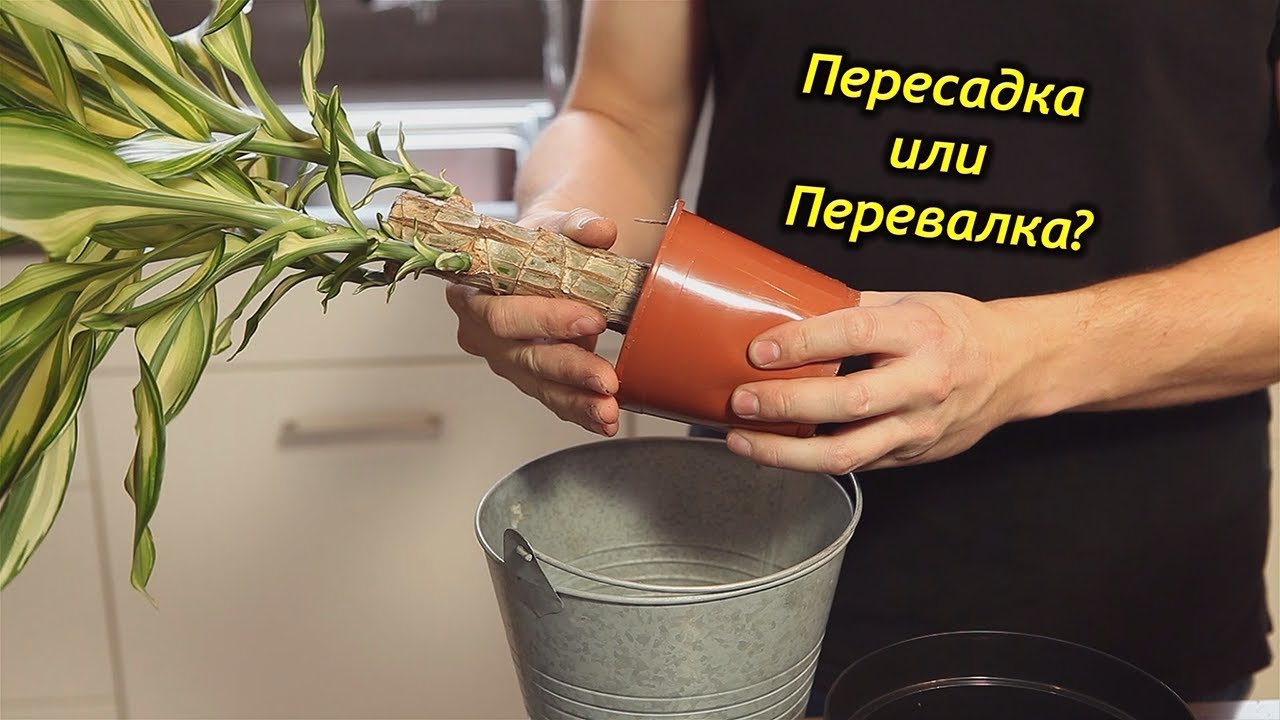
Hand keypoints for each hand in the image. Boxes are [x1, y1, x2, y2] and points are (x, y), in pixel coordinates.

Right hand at [445, 207, 620, 435]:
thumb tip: (600, 230)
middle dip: (568, 369)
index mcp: (474, 292)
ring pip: (538, 385)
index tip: (591, 319)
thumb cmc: (536, 243)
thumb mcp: (552, 225)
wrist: (537, 258)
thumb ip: (575, 224)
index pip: (502, 313)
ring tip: (609, 412)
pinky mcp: (529, 378)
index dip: (544, 320)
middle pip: (521, 357)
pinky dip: (580, 411)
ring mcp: (505, 360)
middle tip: (607, 379)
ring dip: (576, 402)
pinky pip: (552, 399)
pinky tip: (604, 420)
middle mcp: (482, 333)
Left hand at [723, 291, 1032, 473]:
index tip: (758, 350)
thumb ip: (851, 310)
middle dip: (785, 403)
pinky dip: (809, 461)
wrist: (1016, 367)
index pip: (853, 334)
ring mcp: (918, 426)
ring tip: (744, 441)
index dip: (801, 344)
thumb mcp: (909, 302)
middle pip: (846, 401)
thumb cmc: (956, 329)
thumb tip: (786, 313)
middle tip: (741, 400)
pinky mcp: (912, 456)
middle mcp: (922, 382)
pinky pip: (854, 465)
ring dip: (786, 452)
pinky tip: (776, 451)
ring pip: (846, 453)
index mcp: (920, 332)